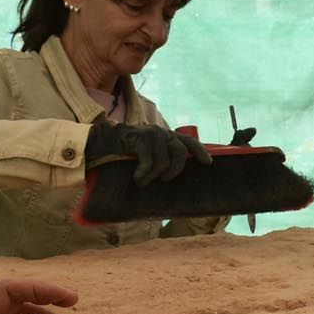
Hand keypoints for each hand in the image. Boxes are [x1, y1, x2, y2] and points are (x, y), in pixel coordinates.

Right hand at [86, 120, 212, 185]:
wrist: (105, 142)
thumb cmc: (128, 152)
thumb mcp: (149, 153)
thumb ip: (163, 157)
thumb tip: (176, 174)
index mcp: (167, 135)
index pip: (189, 141)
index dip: (200, 151)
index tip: (208, 163)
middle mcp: (162, 132)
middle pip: (181, 152)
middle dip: (175, 170)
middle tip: (165, 180)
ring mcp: (151, 134)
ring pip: (163, 162)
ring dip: (153, 176)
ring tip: (143, 181)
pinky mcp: (139, 139)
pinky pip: (149, 162)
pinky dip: (143, 174)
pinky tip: (137, 178)